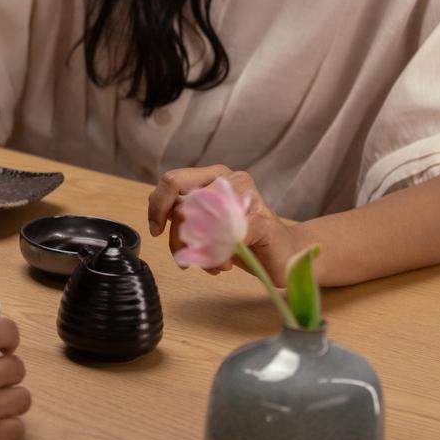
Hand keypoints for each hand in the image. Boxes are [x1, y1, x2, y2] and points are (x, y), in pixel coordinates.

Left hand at [148, 164, 298, 286]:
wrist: (283, 254)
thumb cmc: (241, 239)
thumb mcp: (204, 224)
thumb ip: (183, 214)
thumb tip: (158, 218)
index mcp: (213, 175)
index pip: (172, 181)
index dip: (157, 206)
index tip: (156, 231)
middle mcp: (229, 179)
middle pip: (183, 205)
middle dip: (177, 239)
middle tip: (184, 260)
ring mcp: (248, 197)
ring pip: (201, 224)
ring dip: (201, 252)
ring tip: (211, 263)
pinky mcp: (262, 221)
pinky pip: (225, 240)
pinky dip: (219, 258)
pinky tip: (225, 264)